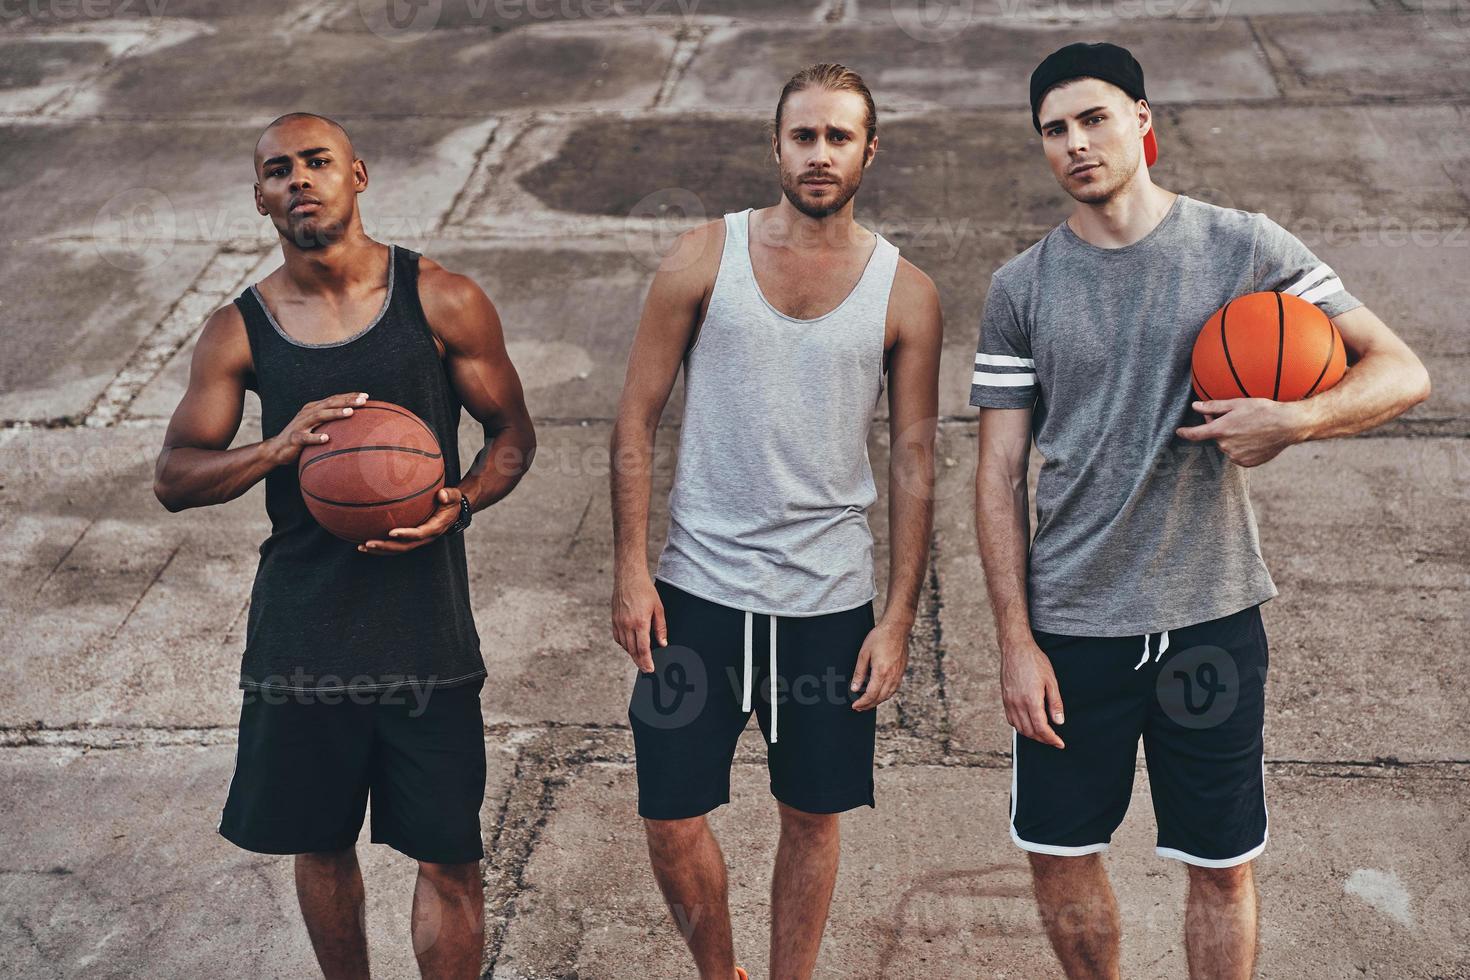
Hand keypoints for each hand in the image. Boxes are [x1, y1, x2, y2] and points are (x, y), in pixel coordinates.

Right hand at [269, 391, 367, 465]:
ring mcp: (300, 425)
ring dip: (335, 414)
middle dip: (347, 401)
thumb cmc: (303, 437)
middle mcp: (308, 413)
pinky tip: (326, 439)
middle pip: (329, 404)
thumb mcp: (318, 426)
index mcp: (314, 408)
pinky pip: (305, 438)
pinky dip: (315, 438)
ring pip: (319, 416)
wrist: (277, 449)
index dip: (349, 396)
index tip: (366, 396)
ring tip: (350, 412)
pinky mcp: (295, 438)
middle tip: (363, 400)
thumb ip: (332, 421)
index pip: (334, 399)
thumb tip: (355, 422)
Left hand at [358, 487, 463, 554]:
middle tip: (368, 543)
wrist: (452, 511)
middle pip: (403, 546)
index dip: (405, 534)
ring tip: (361, 547)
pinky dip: (381, 546)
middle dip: (386, 546)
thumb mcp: (454, 496)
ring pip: (397, 549)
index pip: (419, 534)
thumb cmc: (451, 501)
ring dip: (380, 550)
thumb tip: (441, 495)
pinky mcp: (411, 539)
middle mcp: (425, 538)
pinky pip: (395, 545)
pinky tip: (365, 543)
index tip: (391, 532)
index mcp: (434, 528)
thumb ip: (449, 495)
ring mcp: (417, 540)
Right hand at [612, 571, 666, 672]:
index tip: (650, 669)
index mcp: (640, 622)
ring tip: (640, 659)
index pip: (643, 648)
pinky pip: (618, 638)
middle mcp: (627, 625)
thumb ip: (660, 627)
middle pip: (633, 650)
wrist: (628, 577)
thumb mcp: (658, 608)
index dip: (646, 661)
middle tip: (646, 669)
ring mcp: (619, 623)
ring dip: (632, 654)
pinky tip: (630, 645)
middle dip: (640, 662)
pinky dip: (624, 644)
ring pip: (625, 645)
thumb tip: (663, 643)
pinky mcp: (614, 620)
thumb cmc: (645, 590)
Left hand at [850, 619, 909, 710]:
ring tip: (867, 703)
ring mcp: (898, 674)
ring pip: (888, 695)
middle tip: (858, 707)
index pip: (871, 695)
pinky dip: (886, 695)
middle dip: (868, 705)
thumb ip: (859, 672)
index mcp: (881, 672)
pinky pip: (894, 689)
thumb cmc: (880, 637)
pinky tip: (879, 694)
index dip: (862, 703)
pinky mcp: (902, 671)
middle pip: (880, 698)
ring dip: (877, 702)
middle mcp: (892, 676)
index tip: (855, 705)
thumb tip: (854, 688)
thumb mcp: (864, 653)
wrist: (897, 628)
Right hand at [1001, 638, 1065, 748]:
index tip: (1060, 743)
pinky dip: (1021, 727)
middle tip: (1054, 740)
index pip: (1041, 728)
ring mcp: (1009, 702)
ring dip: (1032, 735)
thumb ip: (1055, 703)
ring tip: (1043, 734)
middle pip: (1030, 731)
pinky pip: (1011, 720)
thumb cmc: (1035, 661)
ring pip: (1020, 728)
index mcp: (1031, 700)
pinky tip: (1029, 724)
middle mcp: (1017, 703)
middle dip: (1043, 739)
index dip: (1051, 739)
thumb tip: (1059, 722)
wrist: (1015, 649)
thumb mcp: (1051, 681)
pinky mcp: (1004, 699)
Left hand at [1175, 398, 1305, 467]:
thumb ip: (1213, 407)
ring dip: (1232, 438)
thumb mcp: (1237, 404)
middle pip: (1216, 437)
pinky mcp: (1247, 463)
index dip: (1186, 432)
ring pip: (1227, 446)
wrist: (1287, 425)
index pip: (1196, 434)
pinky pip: (1238, 455)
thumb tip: (1195, 406)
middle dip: (1220, 428)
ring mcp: (1236, 456)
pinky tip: (1254, 438)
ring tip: (1249, 428)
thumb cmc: (1263, 410)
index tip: (1179, 432)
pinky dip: (1241, 447)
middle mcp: (1226, 446)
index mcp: (1221, 430)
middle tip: (1235, 418)